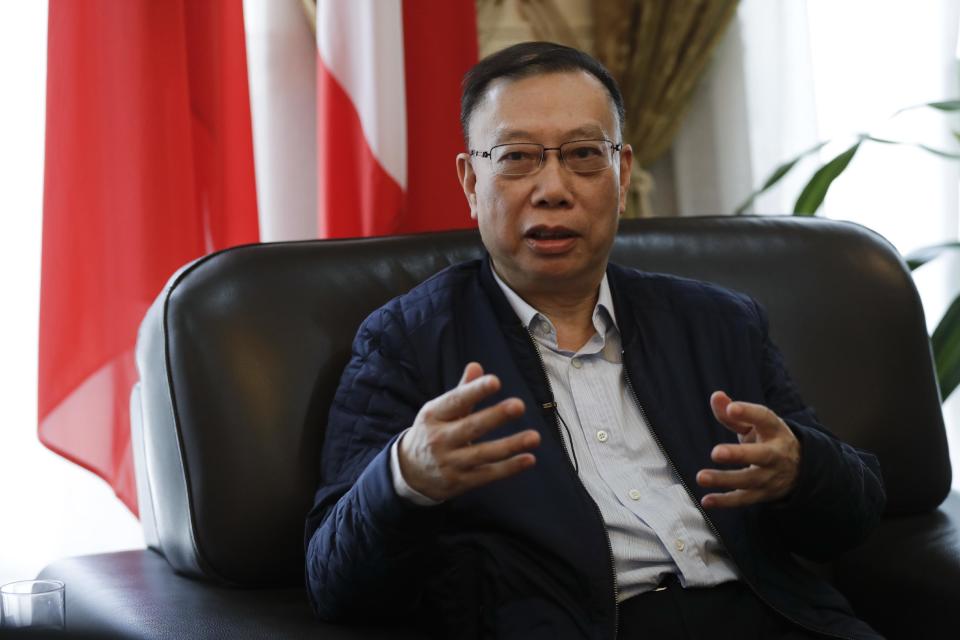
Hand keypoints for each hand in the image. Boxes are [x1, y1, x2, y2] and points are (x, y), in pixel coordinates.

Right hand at [398, 362, 540, 501]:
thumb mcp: (439, 411)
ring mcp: (450, 463)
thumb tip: (477, 366)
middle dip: (495, 416)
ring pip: (483, 454)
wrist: (411, 472)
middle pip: (471, 427)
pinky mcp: (461, 482)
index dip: (475, 391)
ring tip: (534, 437)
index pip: (455, 401)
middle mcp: (440, 439)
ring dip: (510, 445)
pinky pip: (488, 474)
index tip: (495, 381)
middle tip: (519, 405)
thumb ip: (461, 391)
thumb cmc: (432, 433)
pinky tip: (529, 459)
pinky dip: (509, 468)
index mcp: (433, 416)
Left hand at [696, 391, 800, 508]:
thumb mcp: (757, 424)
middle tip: (716, 452)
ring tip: (701, 476)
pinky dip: (725, 501)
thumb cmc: (769, 439)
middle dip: (738, 454)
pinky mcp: (763, 494)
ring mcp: (771, 476)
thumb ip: (734, 414)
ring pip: (749, 480)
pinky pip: (744, 499)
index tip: (732, 409)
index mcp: (775, 430)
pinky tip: (706, 500)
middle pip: (761, 455)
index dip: (748, 413)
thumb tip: (716, 396)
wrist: (800, 469)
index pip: (764, 418)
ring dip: (724, 480)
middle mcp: (776, 454)